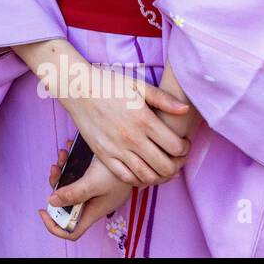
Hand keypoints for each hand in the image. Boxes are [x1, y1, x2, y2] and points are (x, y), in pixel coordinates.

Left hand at [38, 145, 132, 240]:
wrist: (136, 153)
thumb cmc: (118, 171)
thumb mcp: (92, 183)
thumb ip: (73, 194)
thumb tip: (52, 202)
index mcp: (93, 211)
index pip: (72, 230)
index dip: (55, 226)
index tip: (43, 210)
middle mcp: (92, 202)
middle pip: (66, 203)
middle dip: (57, 186)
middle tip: (56, 168)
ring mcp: (94, 189)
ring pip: (70, 185)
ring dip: (63, 170)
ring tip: (62, 154)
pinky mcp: (95, 176)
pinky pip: (77, 173)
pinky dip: (71, 162)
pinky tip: (70, 149)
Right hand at [56, 63, 191, 187]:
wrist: (78, 90)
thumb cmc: (110, 85)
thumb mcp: (138, 86)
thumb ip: (163, 99)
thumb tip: (185, 110)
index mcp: (144, 120)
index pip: (176, 147)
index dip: (185, 148)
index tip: (183, 143)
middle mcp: (131, 138)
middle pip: (165, 166)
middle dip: (177, 165)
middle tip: (177, 158)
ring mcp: (116, 149)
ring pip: (147, 176)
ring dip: (160, 176)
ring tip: (162, 166)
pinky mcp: (103, 155)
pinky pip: (125, 177)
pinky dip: (139, 179)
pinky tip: (143, 170)